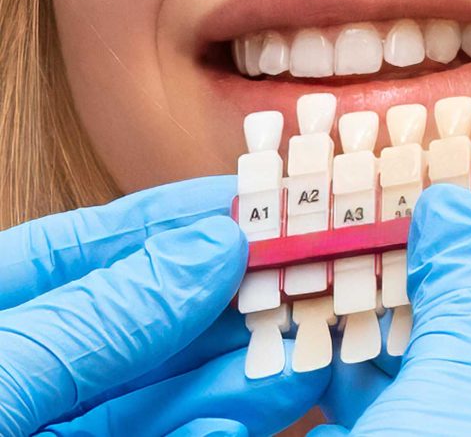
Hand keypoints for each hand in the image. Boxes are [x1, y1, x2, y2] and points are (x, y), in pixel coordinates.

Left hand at [0, 176, 327, 435]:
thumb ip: (95, 318)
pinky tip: (242, 419)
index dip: (165, 221)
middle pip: (139, 323)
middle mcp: (23, 379)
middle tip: (293, 281)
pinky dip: (207, 435)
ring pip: (162, 395)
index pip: (80, 252)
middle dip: (219, 302)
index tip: (243, 204)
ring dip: (234, 372)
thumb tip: (206, 248)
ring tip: (296, 349)